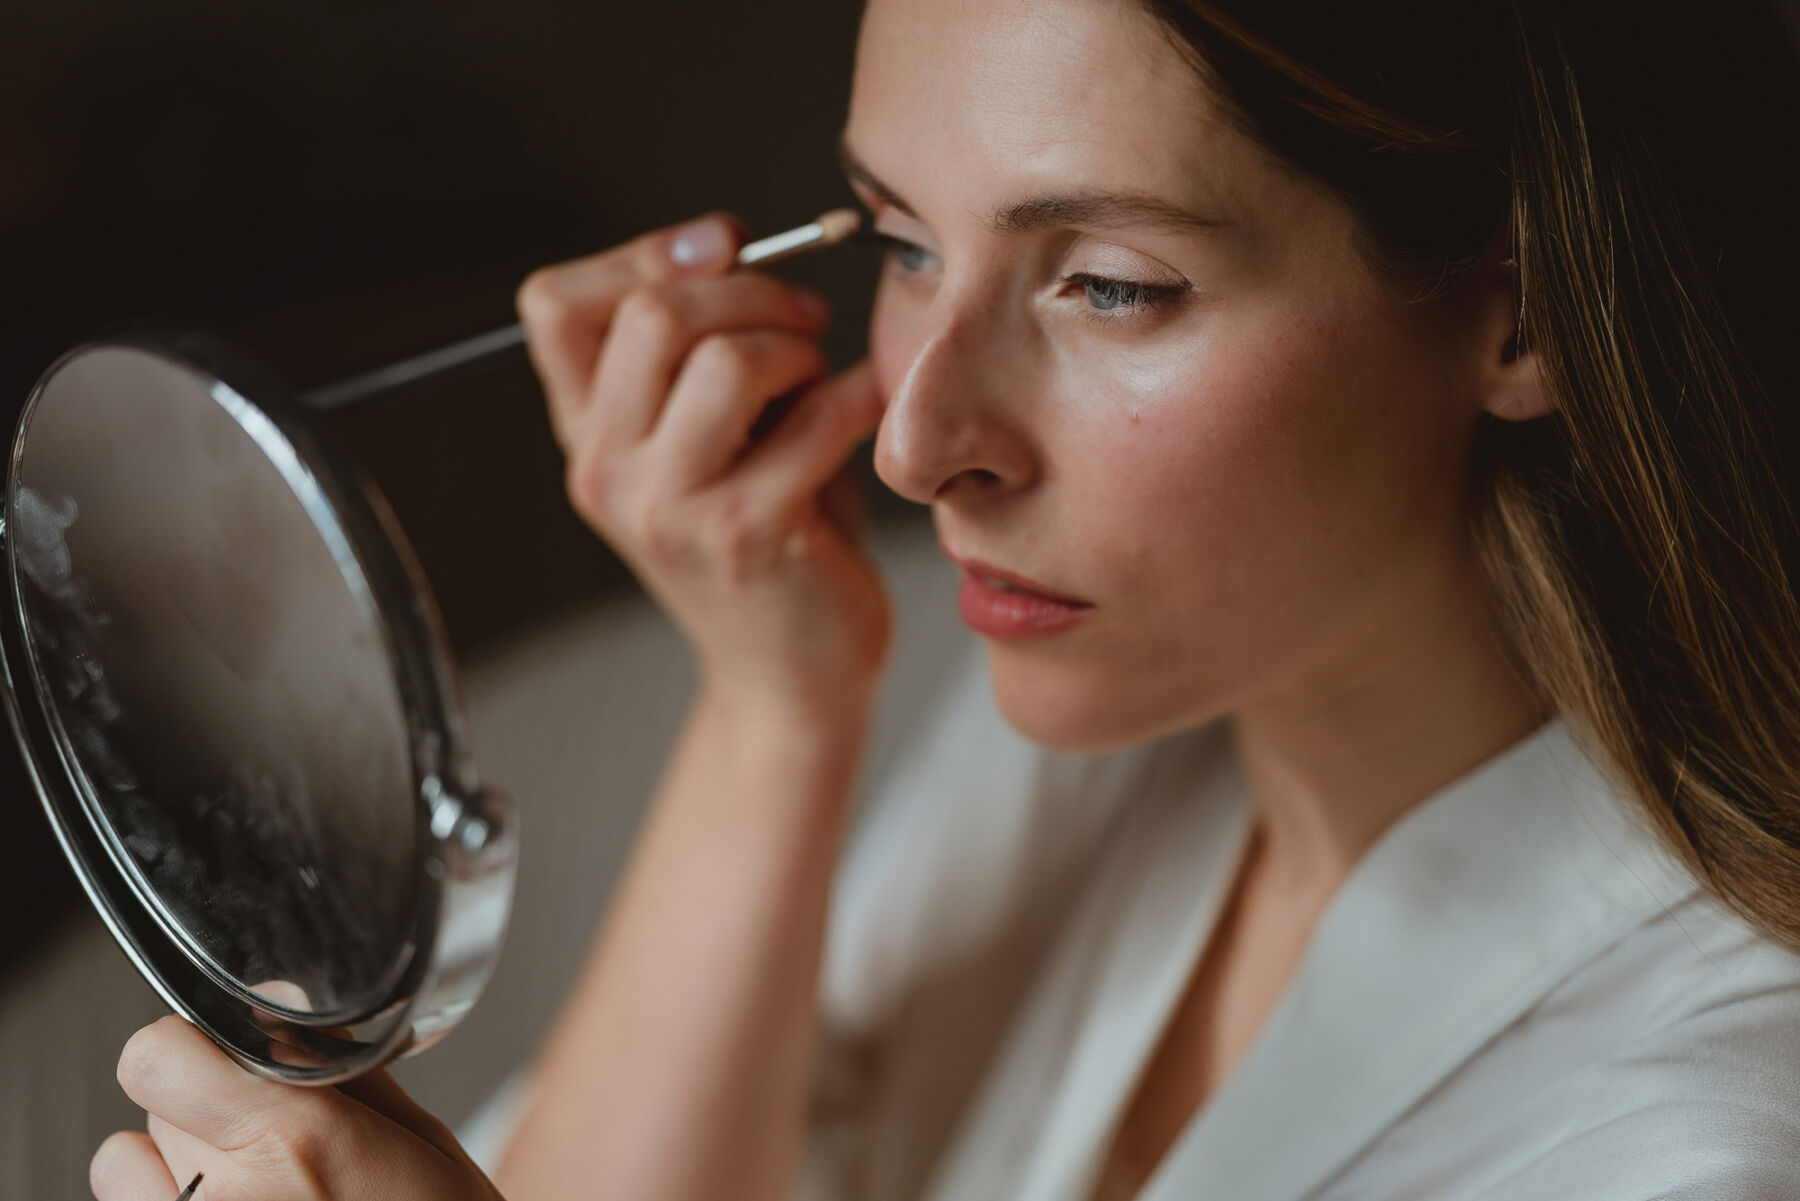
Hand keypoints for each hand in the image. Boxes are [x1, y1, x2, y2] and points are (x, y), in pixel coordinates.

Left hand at [91, 1015, 501, 1200]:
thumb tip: (274, 1005)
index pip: (156, 1056)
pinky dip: (167, 1199)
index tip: (233, 1056)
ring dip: (173, 1162)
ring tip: (247, 1186)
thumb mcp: (417, 1138)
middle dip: (207, 1103)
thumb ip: (333, 1067)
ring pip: (125, 1159)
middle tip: (275, 1140)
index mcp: (292, 1141)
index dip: (195, 1047)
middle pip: (155, 1101)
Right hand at [516, 212, 891, 719]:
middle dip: (750, 290)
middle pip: (652, 312)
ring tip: (821, 378)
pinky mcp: (746, 535)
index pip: (554, 302)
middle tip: (802, 318)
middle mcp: (608, 470)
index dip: (642, 253)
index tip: (720, 248)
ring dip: (797, 347)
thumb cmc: (765, 546)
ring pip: (726, 359)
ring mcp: (670, 508)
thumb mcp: (701, 444)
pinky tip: (870, 410)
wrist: (789, 679)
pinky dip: (858, 397)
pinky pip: (813, 420)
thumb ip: (688, 357)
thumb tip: (723, 246)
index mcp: (586, 436)